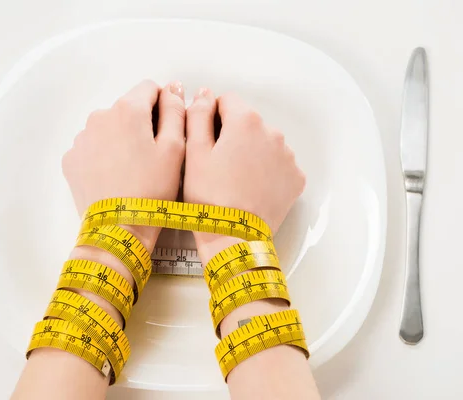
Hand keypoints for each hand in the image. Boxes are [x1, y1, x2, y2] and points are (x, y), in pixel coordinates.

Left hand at [62, 80, 185, 249]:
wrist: (118, 228)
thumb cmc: (153, 188)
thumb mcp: (175, 148)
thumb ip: (175, 110)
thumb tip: (172, 87)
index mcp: (127, 109)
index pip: (149, 88)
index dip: (163, 105)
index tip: (168, 130)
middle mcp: (99, 116)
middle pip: (126, 108)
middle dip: (140, 123)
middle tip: (151, 155)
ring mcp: (81, 138)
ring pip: (108, 128)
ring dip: (120, 138)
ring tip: (131, 169)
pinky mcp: (71, 159)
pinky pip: (91, 147)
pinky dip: (103, 155)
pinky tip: (113, 176)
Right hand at [184, 90, 305, 261]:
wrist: (234, 237)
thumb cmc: (208, 195)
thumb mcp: (193, 152)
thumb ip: (197, 115)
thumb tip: (204, 94)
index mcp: (246, 121)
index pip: (227, 101)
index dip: (211, 116)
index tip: (205, 139)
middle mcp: (273, 132)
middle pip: (248, 122)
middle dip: (234, 135)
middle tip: (218, 164)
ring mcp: (288, 156)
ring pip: (265, 143)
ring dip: (252, 152)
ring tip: (236, 179)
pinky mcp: (296, 178)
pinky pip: (279, 165)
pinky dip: (267, 171)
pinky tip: (252, 187)